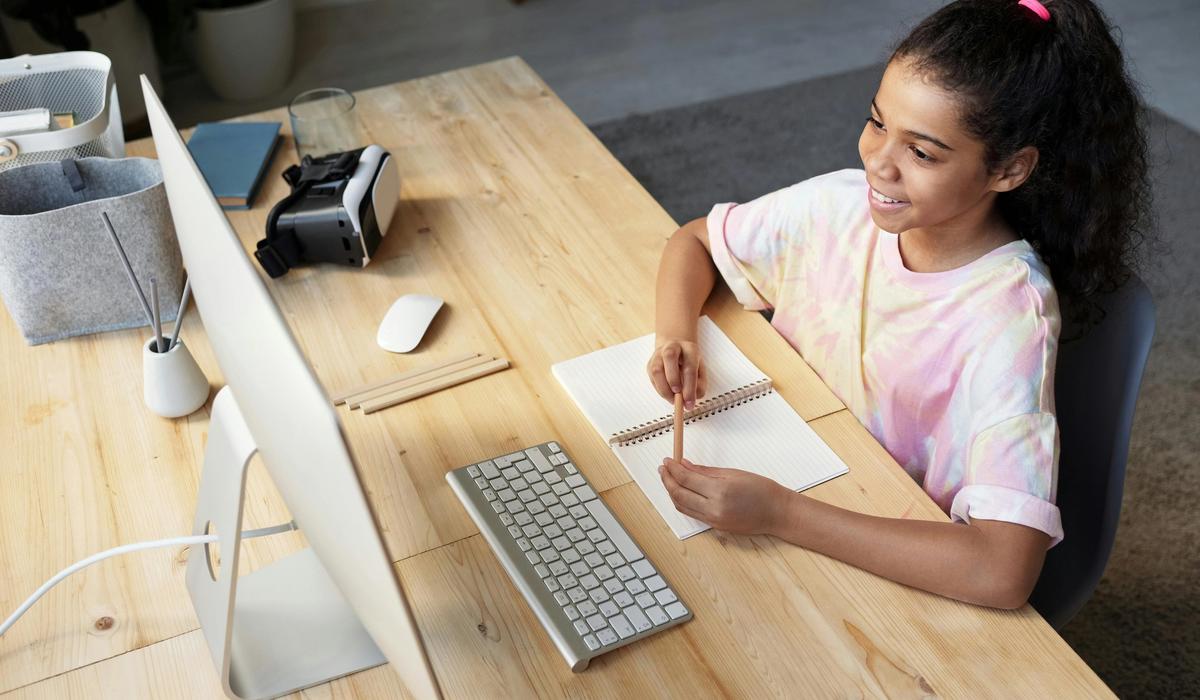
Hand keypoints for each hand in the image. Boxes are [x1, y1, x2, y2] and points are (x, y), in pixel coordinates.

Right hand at [646, 338, 706, 408]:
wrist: (676, 349)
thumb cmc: (690, 362)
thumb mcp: (700, 371)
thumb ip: (699, 385)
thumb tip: (691, 399)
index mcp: (689, 349)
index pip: (690, 367)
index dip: (690, 387)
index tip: (689, 403)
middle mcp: (672, 347)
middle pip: (670, 357)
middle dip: (673, 379)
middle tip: (678, 396)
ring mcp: (659, 354)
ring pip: (656, 369)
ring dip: (664, 388)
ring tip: (672, 399)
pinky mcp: (650, 363)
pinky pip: (652, 378)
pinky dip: (659, 390)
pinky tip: (667, 395)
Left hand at [658, 458, 790, 535]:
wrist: (777, 513)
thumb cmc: (762, 490)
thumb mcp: (733, 473)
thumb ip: (705, 471)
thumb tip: (685, 465)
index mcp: (720, 491)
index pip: (686, 479)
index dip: (673, 469)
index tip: (667, 461)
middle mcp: (714, 509)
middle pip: (679, 495)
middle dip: (667, 480)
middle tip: (663, 468)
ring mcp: (714, 521)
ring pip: (682, 507)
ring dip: (672, 492)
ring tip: (669, 479)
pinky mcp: (715, 527)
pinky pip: (692, 514)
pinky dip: (683, 502)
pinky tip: (682, 492)